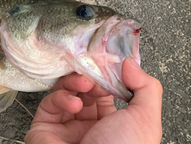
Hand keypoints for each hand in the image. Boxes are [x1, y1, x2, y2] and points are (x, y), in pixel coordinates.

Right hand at [25, 57, 162, 143]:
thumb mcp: (146, 121)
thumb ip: (146, 88)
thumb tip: (129, 63)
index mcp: (115, 127)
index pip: (107, 91)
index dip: (107, 75)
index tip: (108, 62)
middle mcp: (90, 126)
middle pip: (85, 89)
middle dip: (90, 76)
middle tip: (94, 73)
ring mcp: (66, 127)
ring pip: (66, 92)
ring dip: (75, 83)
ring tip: (84, 84)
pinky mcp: (45, 128)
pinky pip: (50, 104)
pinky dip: (61, 98)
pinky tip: (73, 104)